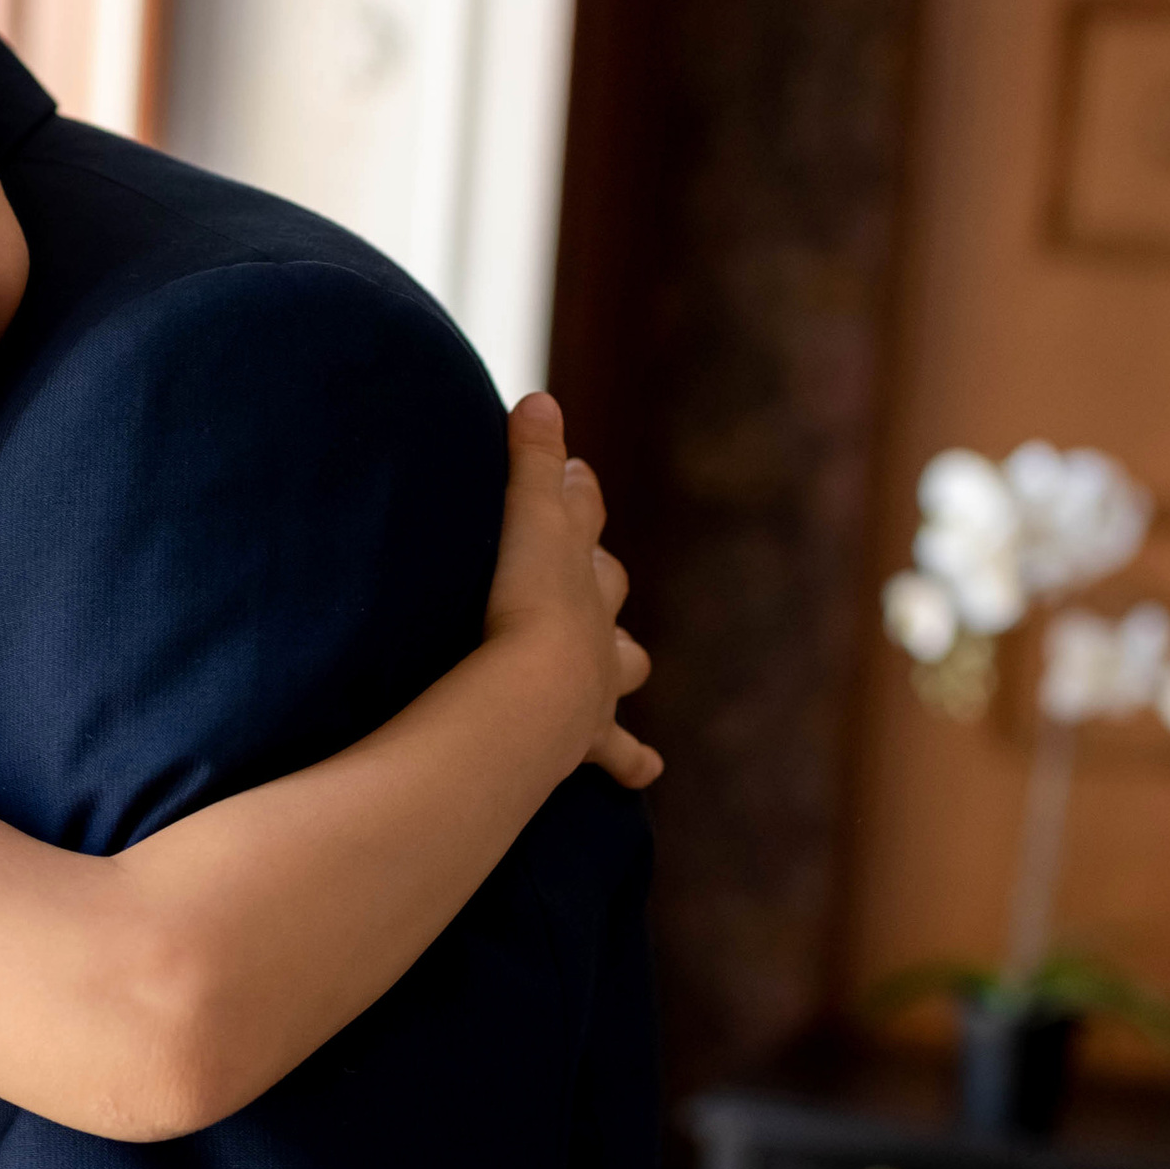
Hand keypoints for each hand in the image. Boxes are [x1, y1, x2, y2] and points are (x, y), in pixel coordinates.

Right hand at [485, 393, 659, 792]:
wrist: (534, 698)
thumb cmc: (521, 606)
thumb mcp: (522, 518)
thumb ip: (527, 459)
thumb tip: (541, 398)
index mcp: (574, 566)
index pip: (578, 514)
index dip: (572, 490)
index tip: (569, 472)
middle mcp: (594, 621)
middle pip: (606, 584)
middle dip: (599, 570)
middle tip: (591, 563)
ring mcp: (594, 680)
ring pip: (623, 663)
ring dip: (621, 658)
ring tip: (624, 660)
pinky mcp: (584, 739)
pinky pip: (618, 752)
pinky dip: (632, 759)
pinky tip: (648, 769)